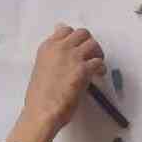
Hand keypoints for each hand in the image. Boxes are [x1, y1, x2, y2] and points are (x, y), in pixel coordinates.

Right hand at [5, 24, 106, 141]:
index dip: (75, 39)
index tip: (78, 47)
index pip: (65, 30)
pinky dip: (101, 68)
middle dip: (89, 43)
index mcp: (47, 47)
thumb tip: (58, 51)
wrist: (42, 111)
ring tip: (96, 65)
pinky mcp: (83, 69)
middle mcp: (60, 48)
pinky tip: (98, 75)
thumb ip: (51, 56)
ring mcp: (72, 57)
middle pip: (83, 34)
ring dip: (97, 54)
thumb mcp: (41, 68)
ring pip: (93, 44)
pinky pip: (99, 62)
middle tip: (90, 55)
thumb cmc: (40, 96)